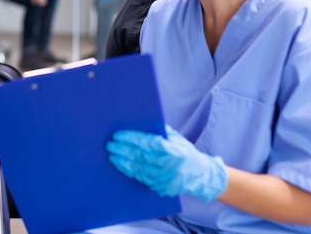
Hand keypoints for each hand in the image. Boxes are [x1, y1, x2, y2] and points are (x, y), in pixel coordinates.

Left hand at [106, 125, 226, 201]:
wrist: (200, 175)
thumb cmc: (185, 152)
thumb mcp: (177, 139)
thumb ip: (161, 132)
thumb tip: (140, 121)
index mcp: (174, 150)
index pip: (147, 143)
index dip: (131, 139)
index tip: (117, 135)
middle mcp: (169, 166)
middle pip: (140, 156)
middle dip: (122, 150)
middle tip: (109, 145)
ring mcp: (165, 179)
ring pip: (138, 169)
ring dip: (122, 162)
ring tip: (112, 155)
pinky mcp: (161, 188)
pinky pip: (142, 179)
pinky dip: (130, 171)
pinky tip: (121, 165)